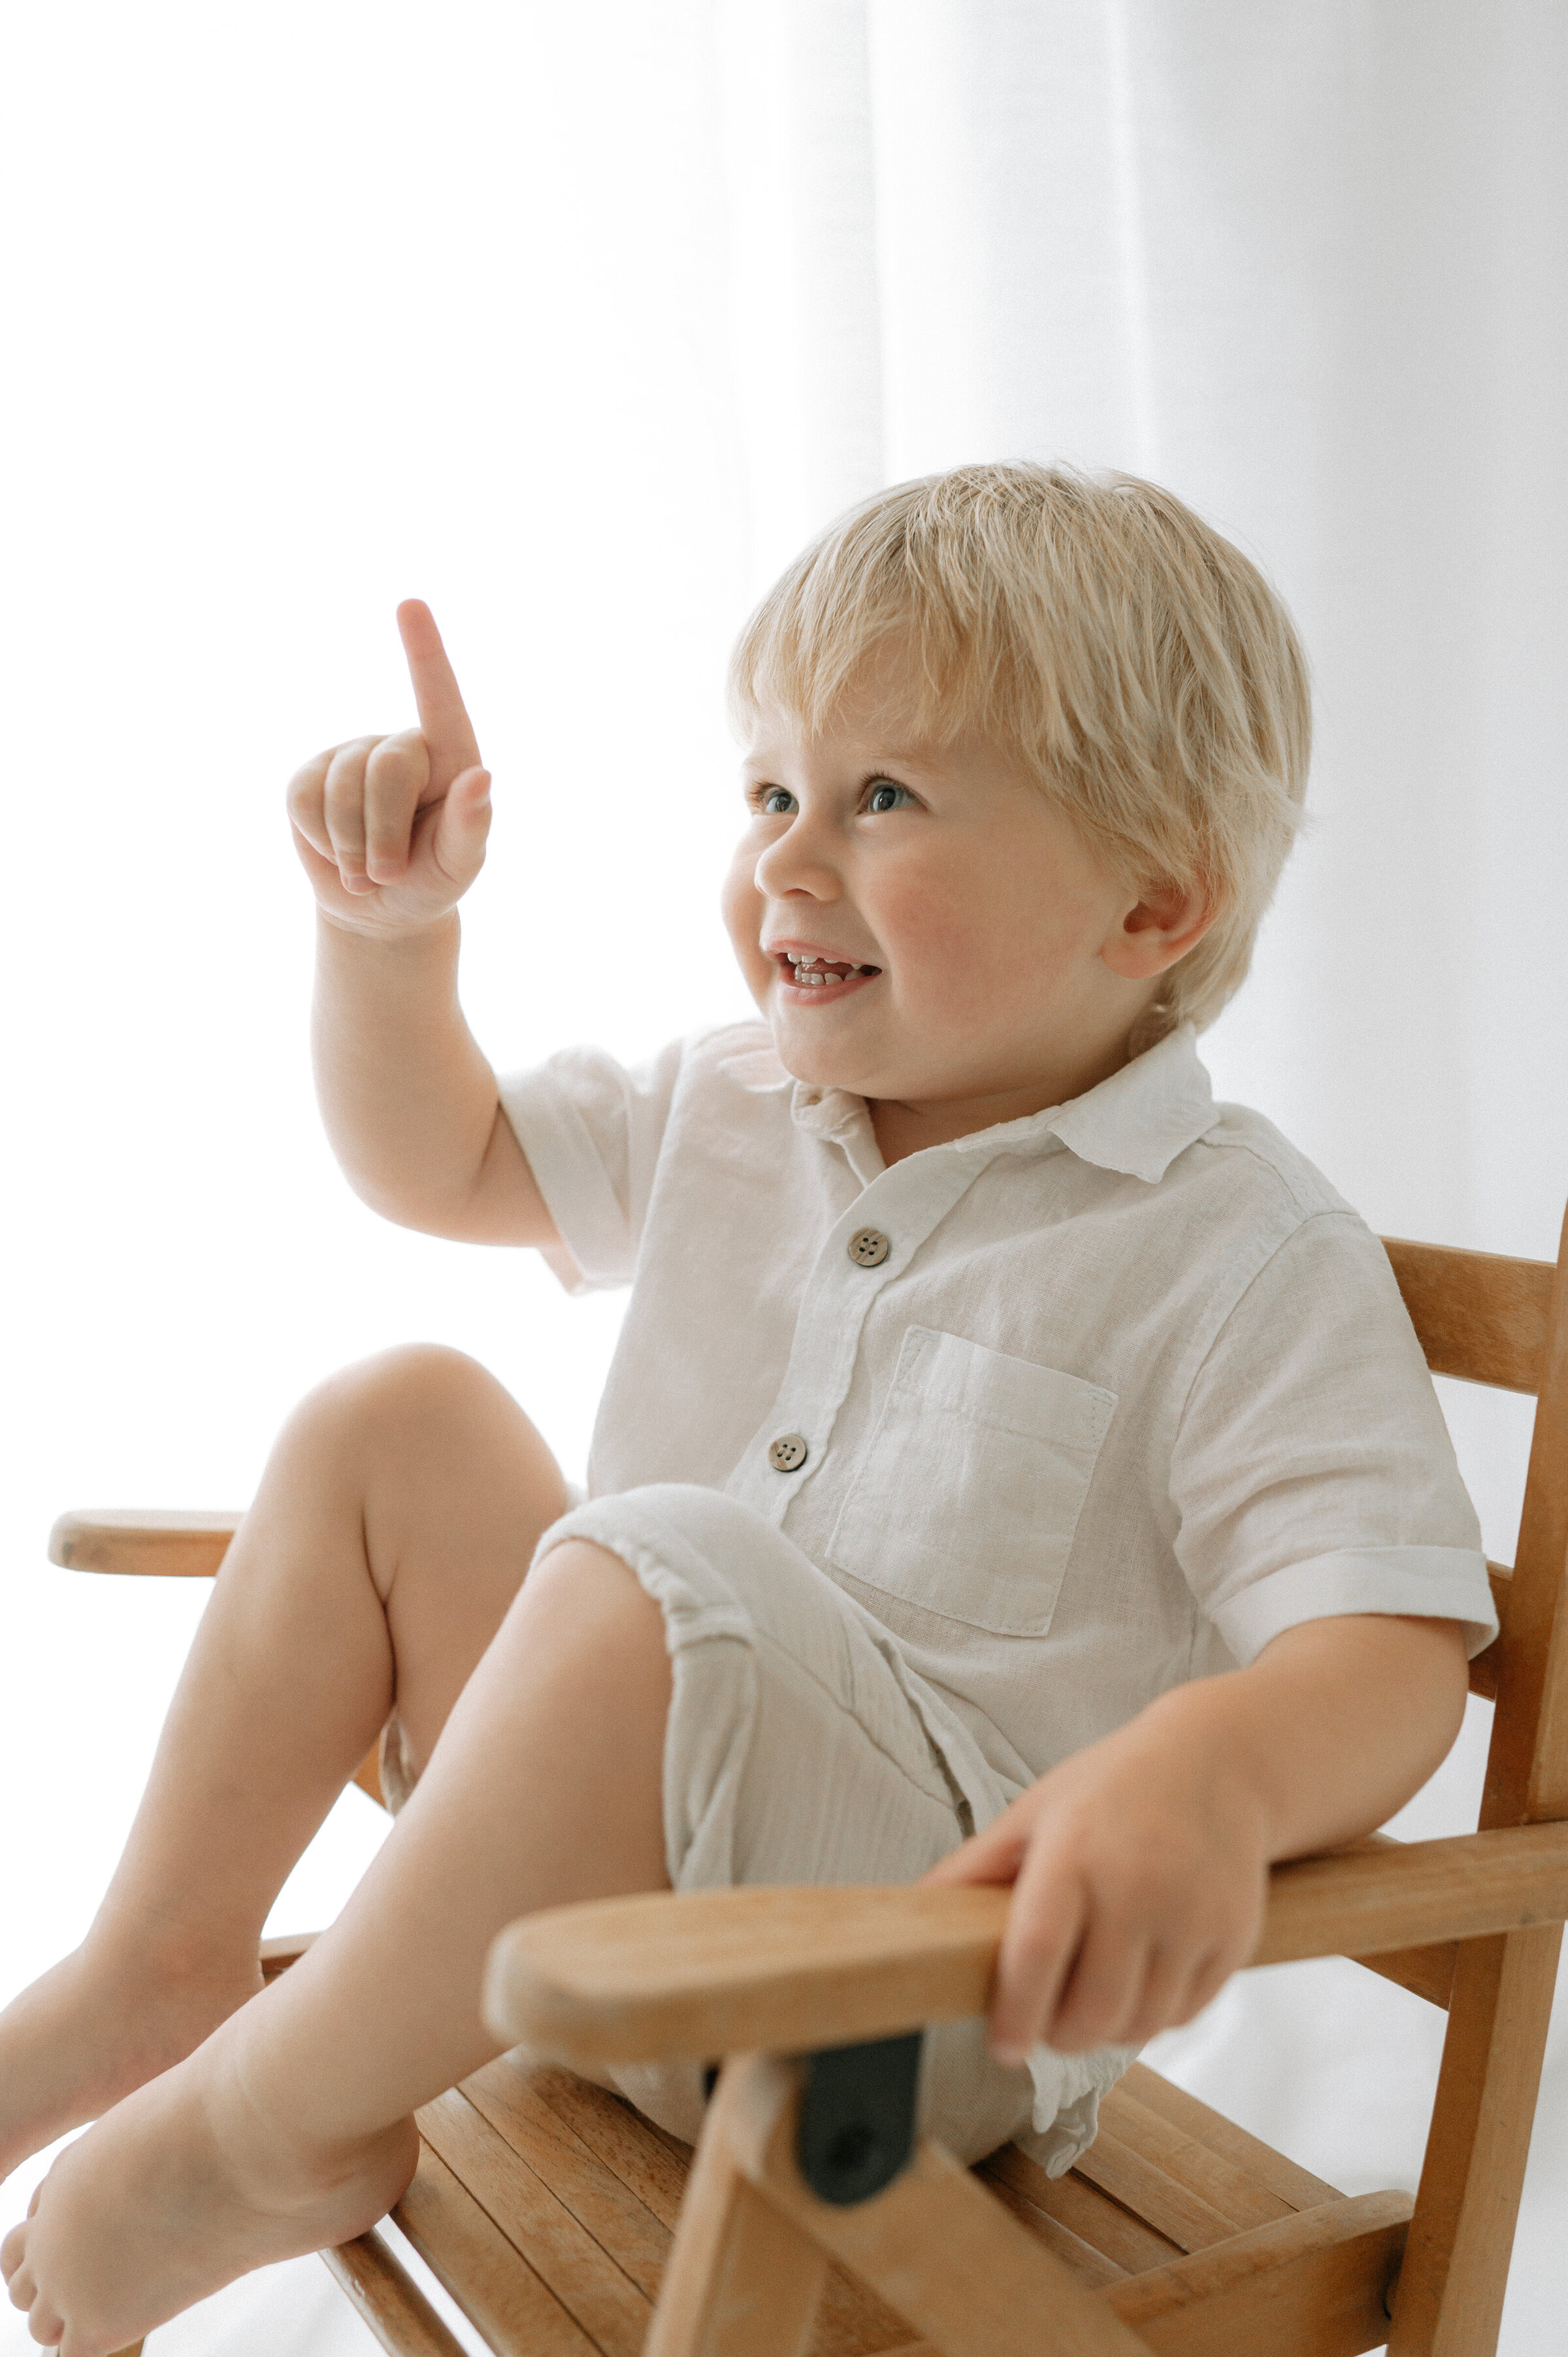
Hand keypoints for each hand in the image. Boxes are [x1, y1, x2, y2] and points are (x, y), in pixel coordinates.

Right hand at [287, 601, 491, 936]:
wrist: (379, 910)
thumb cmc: (432, 880)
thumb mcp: (458, 863)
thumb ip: (471, 825)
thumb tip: (482, 778)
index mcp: (449, 756)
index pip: (439, 699)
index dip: (424, 652)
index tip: (410, 604)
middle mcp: (400, 745)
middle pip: (383, 770)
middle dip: (383, 833)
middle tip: (389, 874)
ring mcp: (351, 755)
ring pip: (337, 788)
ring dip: (350, 844)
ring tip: (367, 872)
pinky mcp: (310, 774)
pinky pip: (303, 797)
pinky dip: (319, 836)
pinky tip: (336, 851)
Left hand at [920, 1701, 1269, 2059]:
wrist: (1218, 1762)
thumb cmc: (1113, 1787)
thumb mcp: (1037, 1810)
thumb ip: (978, 1865)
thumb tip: (912, 1905)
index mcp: (1075, 1851)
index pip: (1037, 1952)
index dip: (1015, 2012)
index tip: (1002, 2046)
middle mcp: (1138, 1885)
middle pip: (1091, 2009)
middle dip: (1058, 2035)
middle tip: (1044, 2025)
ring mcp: (1192, 1915)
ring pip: (1139, 2024)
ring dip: (1106, 2033)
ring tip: (1088, 2005)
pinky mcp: (1233, 1938)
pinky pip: (1183, 2014)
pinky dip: (1153, 2017)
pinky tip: (1136, 1985)